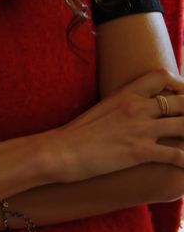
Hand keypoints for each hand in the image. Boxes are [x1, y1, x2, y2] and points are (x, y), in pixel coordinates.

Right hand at [47, 69, 183, 183]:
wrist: (60, 151)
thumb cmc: (77, 134)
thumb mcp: (102, 110)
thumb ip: (124, 106)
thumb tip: (137, 111)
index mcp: (126, 94)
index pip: (162, 76)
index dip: (180, 86)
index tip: (180, 98)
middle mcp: (136, 107)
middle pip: (183, 101)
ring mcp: (139, 129)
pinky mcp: (139, 151)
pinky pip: (177, 155)